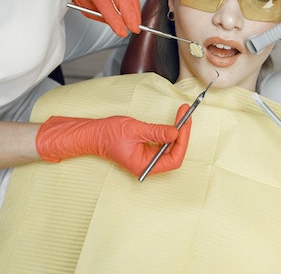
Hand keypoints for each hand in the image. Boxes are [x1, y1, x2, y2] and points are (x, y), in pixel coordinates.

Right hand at [36, 104, 191, 176]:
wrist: (95, 134)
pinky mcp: (147, 150)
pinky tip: (174, 121)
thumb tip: (175, 133)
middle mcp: (149, 165)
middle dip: (182, 133)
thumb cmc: (109, 135)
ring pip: (171, 147)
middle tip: (186, 114)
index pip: (173, 158)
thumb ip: (156, 132)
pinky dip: (170, 131)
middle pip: (175, 152)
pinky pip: (164, 143)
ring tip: (183, 114)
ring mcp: (149, 158)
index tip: (184, 124)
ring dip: (178, 130)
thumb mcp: (135, 130)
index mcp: (145, 166)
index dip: (182, 141)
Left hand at [71, 0, 141, 36]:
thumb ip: (100, 16)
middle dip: (130, 15)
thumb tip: (117, 25)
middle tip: (134, 28)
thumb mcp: (84, 6)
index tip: (122, 31)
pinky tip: (135, 14)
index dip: (115, 19)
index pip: (105, 3)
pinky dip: (135, 5)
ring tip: (136, 24)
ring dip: (135, 11)